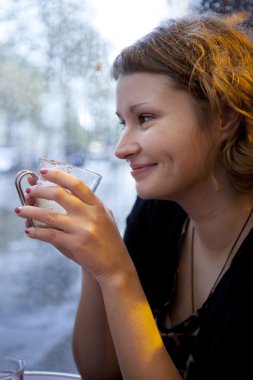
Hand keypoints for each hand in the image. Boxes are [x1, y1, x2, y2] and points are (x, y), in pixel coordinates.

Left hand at [15, 169, 130, 283]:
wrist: (115, 265)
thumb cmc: (107, 240)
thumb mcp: (104, 217)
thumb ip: (89, 205)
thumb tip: (63, 193)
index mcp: (97, 205)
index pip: (76, 184)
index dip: (58, 175)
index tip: (43, 172)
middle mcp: (90, 214)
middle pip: (59, 194)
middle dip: (39, 190)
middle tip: (29, 191)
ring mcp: (83, 229)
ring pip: (49, 215)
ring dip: (30, 211)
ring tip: (19, 209)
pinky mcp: (75, 244)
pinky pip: (50, 234)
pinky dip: (36, 232)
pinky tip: (29, 231)